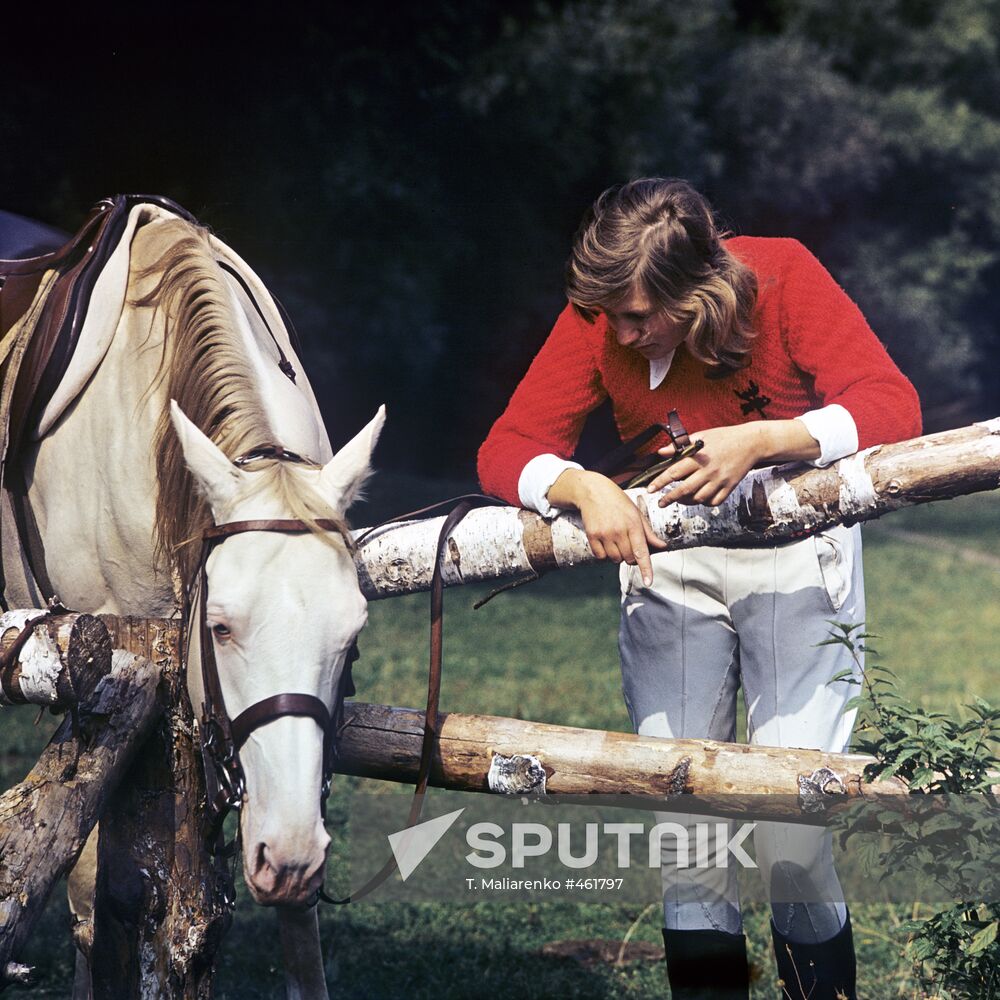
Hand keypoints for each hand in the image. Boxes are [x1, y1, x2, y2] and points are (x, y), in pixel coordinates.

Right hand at [548, 469, 666, 584]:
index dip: (645, 569)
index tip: (648, 582)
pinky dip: (604, 555)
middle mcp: (619, 530)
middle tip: (628, 543)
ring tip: (616, 541)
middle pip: (629, 558)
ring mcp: (604, 534)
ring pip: (615, 559)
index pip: (641, 551)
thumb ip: (648, 533)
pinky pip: (601, 557)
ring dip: (618, 556)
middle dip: (631, 556)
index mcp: (633, 524)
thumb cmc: (618, 502)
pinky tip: (605, 543)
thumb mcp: (636, 513)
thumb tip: (662, 546)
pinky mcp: (592, 536)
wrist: (593, 491)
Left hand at [647, 420, 821, 506]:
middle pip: (684, 490)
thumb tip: (661, 452)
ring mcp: (720, 480)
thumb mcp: (701, 436)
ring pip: (699, 498)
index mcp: (698, 457)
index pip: (674, 472)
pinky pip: (714, 501)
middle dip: (669, 498)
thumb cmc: (724, 437)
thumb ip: (680, 447)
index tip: (650, 490)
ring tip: (679, 499)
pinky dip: (705, 503)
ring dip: (686, 501)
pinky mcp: (730, 486)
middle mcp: (708, 471)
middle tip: (660, 503)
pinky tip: (699, 498)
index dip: (660, 482)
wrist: (751, 442)